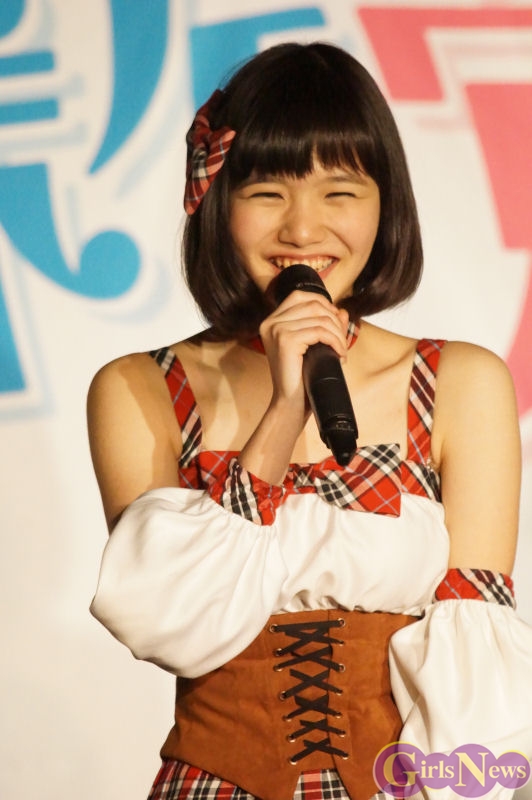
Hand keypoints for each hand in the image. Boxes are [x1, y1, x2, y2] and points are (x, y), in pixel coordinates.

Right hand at [259, 289, 349, 408]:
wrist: (291, 403)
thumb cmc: (301, 377)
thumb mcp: (314, 346)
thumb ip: (326, 325)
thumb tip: (342, 310)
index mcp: (272, 321)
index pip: (300, 296)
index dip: (323, 303)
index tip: (336, 321)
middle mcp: (270, 322)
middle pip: (313, 304)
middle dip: (335, 320)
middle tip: (342, 340)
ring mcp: (276, 330)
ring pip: (320, 318)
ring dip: (338, 334)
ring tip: (342, 350)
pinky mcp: (285, 340)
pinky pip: (320, 331)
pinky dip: (335, 342)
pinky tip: (339, 354)